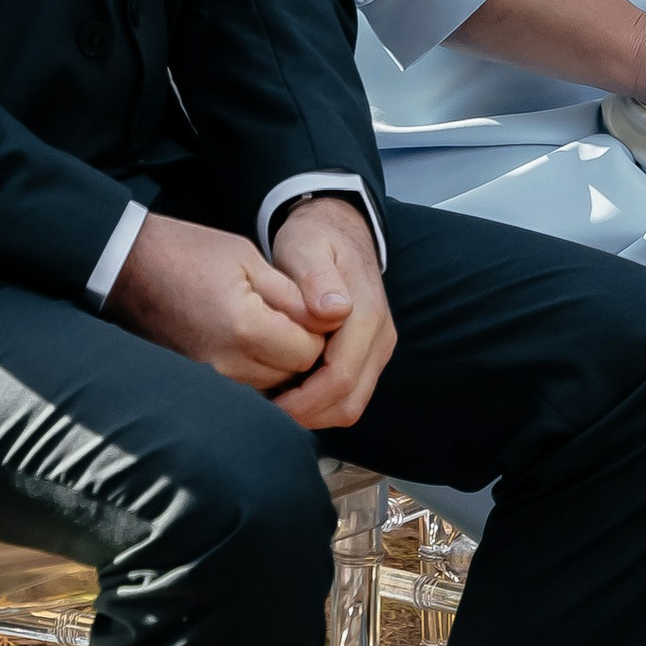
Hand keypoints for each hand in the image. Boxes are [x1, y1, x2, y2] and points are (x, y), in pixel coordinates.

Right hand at [108, 209, 328, 395]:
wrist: (130, 267)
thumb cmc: (189, 254)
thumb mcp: (249, 259)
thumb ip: (295, 295)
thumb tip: (335, 318)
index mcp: (244, 328)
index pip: (308, 352)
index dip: (318, 331)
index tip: (309, 308)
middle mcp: (226, 364)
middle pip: (293, 376)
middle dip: (302, 351)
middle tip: (293, 316)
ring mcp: (210, 378)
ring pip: (273, 389)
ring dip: (282, 364)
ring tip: (272, 328)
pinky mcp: (200, 383)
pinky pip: (248, 390)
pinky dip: (260, 373)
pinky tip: (255, 345)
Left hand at [266, 193, 398, 431]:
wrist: (338, 231)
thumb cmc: (315, 240)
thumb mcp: (306, 247)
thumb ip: (317, 278)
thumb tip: (335, 310)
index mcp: (366, 314)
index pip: (341, 377)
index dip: (305, 400)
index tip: (269, 403)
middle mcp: (380, 336)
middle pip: (349, 401)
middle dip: (307, 414)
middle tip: (266, 412)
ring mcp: (378, 348)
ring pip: (351, 404)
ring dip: (313, 412)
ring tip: (274, 402)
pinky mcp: (369, 355)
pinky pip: (349, 394)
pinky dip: (320, 402)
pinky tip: (289, 390)